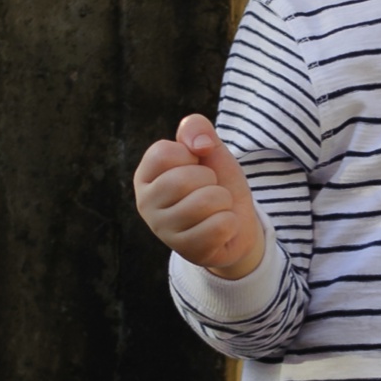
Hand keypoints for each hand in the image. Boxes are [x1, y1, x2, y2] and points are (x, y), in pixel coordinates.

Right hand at [133, 117, 266, 280]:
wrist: (235, 223)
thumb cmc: (215, 183)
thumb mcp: (208, 148)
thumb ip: (196, 128)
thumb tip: (199, 145)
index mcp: (145, 176)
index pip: (163, 153)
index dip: (190, 155)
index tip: (194, 166)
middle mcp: (146, 204)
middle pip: (183, 180)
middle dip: (210, 180)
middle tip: (209, 189)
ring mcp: (164, 231)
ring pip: (206, 202)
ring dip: (222, 201)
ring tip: (215, 207)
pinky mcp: (188, 251)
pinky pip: (220, 226)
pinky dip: (230, 222)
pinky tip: (220, 227)